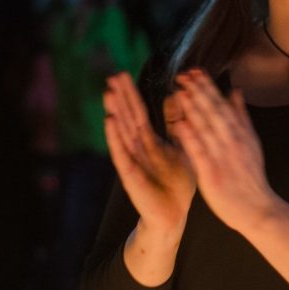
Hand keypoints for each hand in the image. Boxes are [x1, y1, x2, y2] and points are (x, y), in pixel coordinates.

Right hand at [103, 72, 196, 231]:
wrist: (174, 215)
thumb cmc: (177, 183)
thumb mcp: (180, 148)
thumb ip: (176, 124)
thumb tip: (177, 96)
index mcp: (149, 142)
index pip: (137, 113)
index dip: (130, 94)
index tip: (122, 74)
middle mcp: (137, 149)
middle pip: (127, 118)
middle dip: (120, 97)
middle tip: (112, 75)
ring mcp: (132, 161)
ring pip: (122, 132)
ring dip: (115, 112)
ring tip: (108, 92)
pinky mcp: (130, 175)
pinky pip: (121, 153)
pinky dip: (114, 137)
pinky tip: (109, 121)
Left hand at [169, 68, 275, 233]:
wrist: (257, 209)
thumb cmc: (250, 177)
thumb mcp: (251, 143)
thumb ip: (241, 117)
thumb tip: (235, 91)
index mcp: (241, 133)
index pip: (222, 104)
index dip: (207, 87)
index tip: (195, 71)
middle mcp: (233, 141)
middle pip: (214, 112)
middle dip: (198, 92)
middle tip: (183, 75)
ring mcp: (223, 157)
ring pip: (206, 128)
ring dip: (193, 109)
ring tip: (180, 91)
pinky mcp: (212, 173)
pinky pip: (200, 153)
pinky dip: (191, 138)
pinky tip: (180, 124)